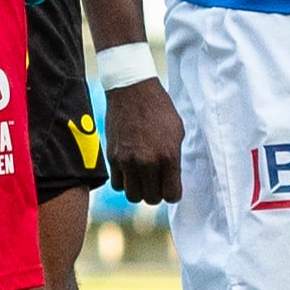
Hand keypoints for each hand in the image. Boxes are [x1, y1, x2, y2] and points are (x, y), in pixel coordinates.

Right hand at [104, 78, 185, 205]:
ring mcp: (127, 161)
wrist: (132, 90)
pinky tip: (130, 170)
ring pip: (133, 196)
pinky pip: (117, 184)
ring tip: (143, 177)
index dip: (172, 192)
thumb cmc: (159, 108)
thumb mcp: (177, 132)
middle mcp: (147, 162)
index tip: (171, 186)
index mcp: (168, 156)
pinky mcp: (112, 158)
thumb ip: (174, 158)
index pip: (171, 195)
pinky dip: (124, 181)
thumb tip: (172, 178)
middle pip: (151, 199)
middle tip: (157, 181)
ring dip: (139, 190)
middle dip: (156, 193)